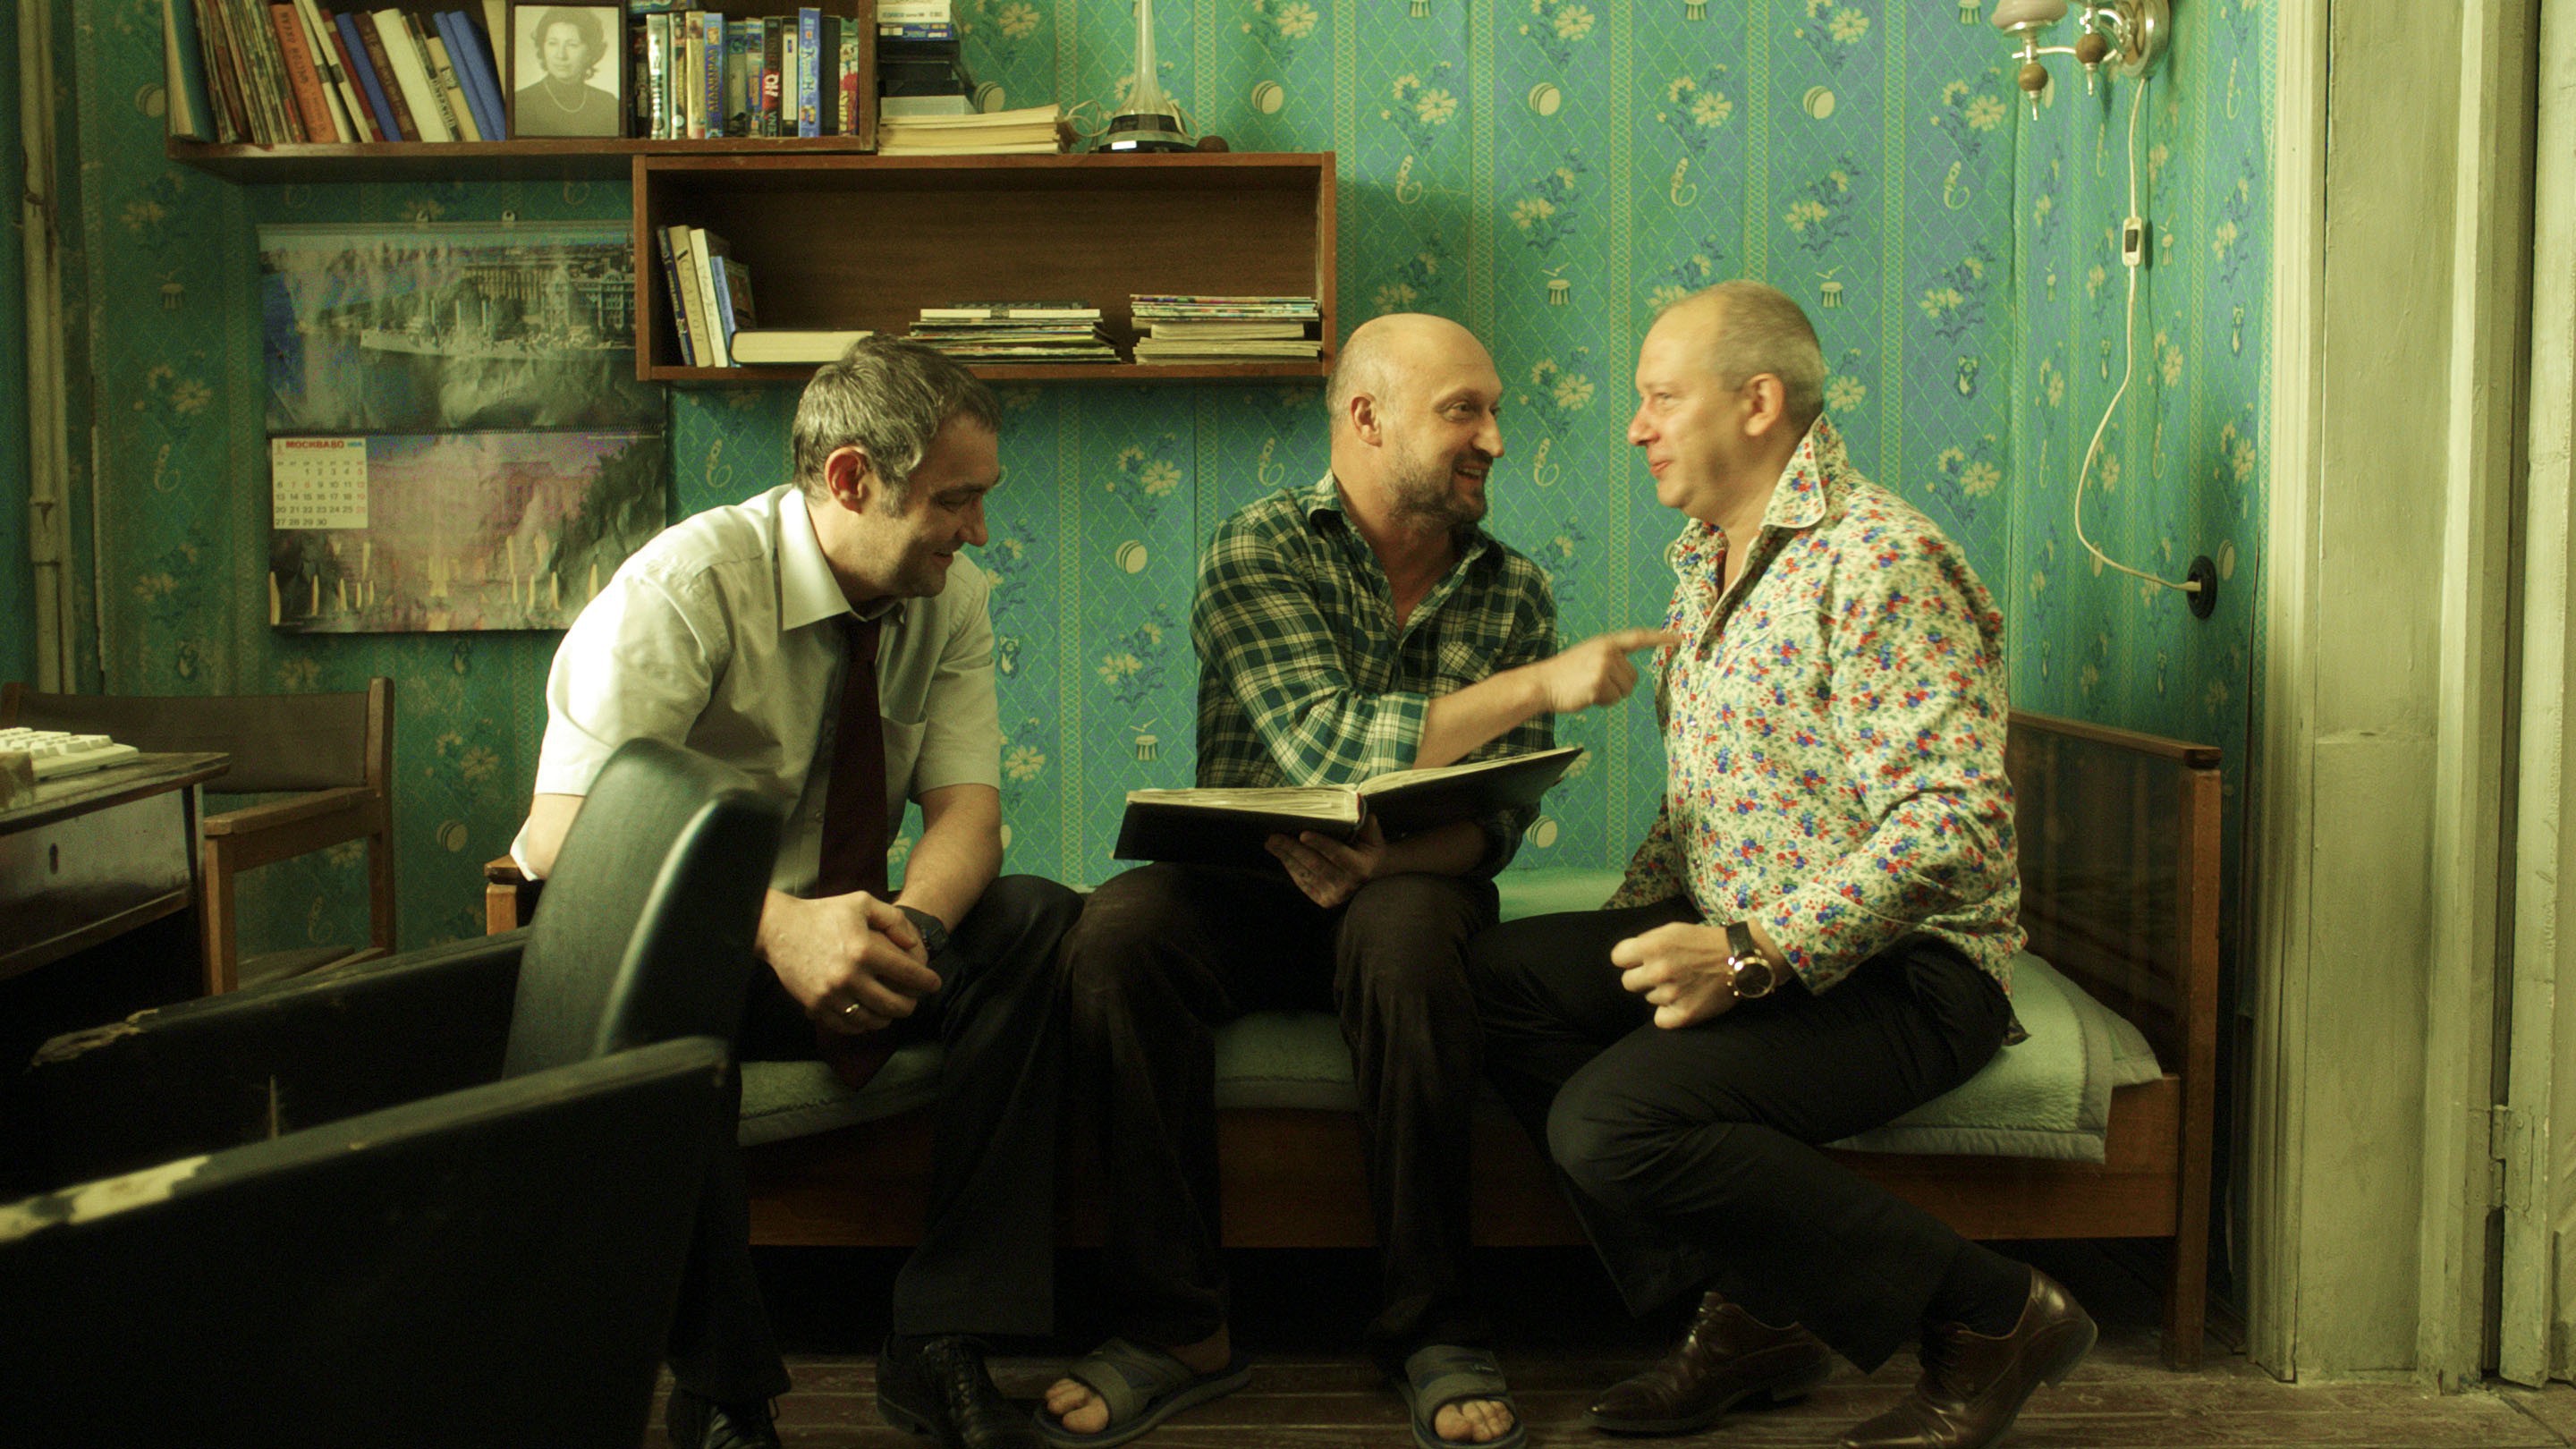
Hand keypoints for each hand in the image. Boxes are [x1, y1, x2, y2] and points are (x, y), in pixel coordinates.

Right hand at [758, 891, 940, 1034]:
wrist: (779, 929)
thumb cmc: (824, 913)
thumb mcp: (862, 902)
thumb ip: (893, 920)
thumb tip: (912, 945)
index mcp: (864, 950)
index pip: (907, 974)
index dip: (927, 982)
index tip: (934, 984)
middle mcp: (849, 976)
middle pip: (893, 1005)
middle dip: (910, 1005)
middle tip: (914, 1000)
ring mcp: (831, 995)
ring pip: (871, 1020)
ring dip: (888, 1018)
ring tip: (893, 1010)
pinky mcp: (816, 1006)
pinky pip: (847, 1026)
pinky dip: (863, 1025)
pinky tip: (869, 1016)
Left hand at [1267, 816, 1388, 908]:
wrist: (1372, 872)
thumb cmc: (1369, 847)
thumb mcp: (1373, 835)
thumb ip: (1367, 824)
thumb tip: (1354, 809)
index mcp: (1360, 867)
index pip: (1337, 854)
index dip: (1320, 843)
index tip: (1302, 834)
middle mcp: (1347, 885)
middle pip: (1315, 864)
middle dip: (1292, 849)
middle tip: (1274, 836)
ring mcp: (1334, 895)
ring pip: (1305, 874)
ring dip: (1286, 857)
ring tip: (1272, 843)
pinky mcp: (1323, 900)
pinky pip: (1302, 882)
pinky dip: (1290, 867)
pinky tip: (1281, 854)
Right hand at [1536, 629, 1686, 712]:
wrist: (1541, 683)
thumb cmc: (1565, 674)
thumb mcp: (1590, 656)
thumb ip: (1610, 659)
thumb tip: (1630, 677)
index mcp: (1606, 642)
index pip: (1639, 638)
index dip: (1660, 638)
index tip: (1680, 639)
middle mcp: (1607, 651)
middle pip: (1633, 676)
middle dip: (1620, 686)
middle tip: (1596, 685)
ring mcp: (1603, 666)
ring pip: (1625, 690)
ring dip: (1610, 695)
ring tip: (1589, 689)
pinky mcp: (1598, 683)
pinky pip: (1613, 700)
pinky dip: (1602, 702)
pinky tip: (1586, 696)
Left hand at [1609, 921, 1738, 1029]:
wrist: (1741, 959)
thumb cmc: (1704, 942)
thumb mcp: (1672, 930)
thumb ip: (1646, 942)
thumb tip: (1626, 958)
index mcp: (1652, 946)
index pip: (1617, 958)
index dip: (1629, 959)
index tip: (1640, 960)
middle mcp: (1658, 970)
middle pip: (1628, 982)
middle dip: (1642, 977)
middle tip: (1664, 973)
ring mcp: (1671, 994)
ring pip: (1648, 998)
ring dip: (1661, 993)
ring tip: (1683, 983)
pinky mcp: (1683, 1014)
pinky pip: (1660, 1019)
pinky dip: (1670, 1013)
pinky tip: (1684, 1001)